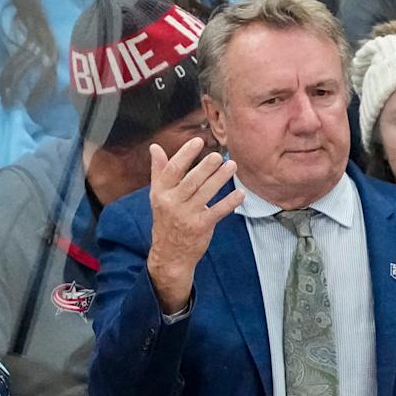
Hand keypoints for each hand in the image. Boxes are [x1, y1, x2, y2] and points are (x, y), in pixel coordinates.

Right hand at [145, 137, 245, 312]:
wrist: (170, 255)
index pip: (173, 169)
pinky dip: (230, 202)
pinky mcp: (201, 227)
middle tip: (219, 155)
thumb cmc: (166, 220)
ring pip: (206, 193)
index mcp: (161, 192)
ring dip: (220, 179)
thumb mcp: (157, 196)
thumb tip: (155, 147)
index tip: (198, 141)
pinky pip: (218, 211)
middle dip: (206, 166)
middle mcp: (173, 203)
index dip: (185, 154)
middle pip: (191, 180)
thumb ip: (158, 171)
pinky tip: (240, 193)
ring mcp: (187, 216)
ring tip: (232, 166)